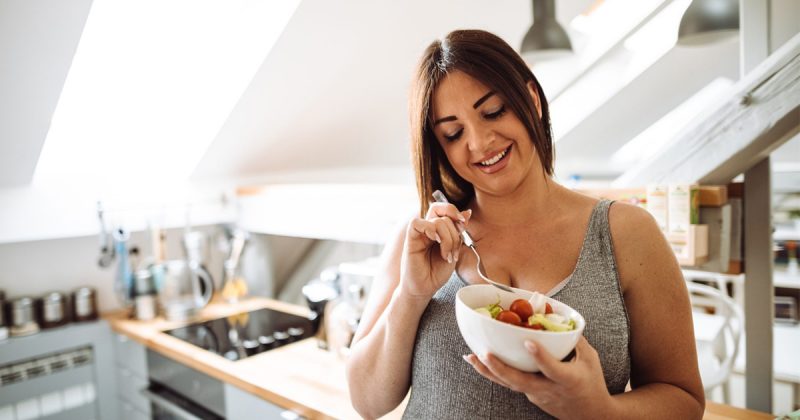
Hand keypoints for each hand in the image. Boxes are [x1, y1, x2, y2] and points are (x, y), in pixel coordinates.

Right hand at [400, 203, 471, 299]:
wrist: (424, 288)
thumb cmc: (436, 272)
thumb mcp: (454, 250)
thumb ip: (458, 232)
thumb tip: (467, 212)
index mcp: (438, 230)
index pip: (445, 210)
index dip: (455, 212)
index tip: (463, 225)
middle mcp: (428, 229)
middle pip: (442, 212)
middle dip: (455, 230)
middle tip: (456, 245)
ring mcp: (419, 233)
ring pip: (436, 220)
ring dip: (448, 239)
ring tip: (447, 256)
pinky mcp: (410, 239)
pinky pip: (416, 223)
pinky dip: (430, 229)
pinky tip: (435, 242)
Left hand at [463, 336, 614, 417]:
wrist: (591, 415)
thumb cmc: (592, 382)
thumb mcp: (590, 359)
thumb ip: (574, 339)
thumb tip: (557, 316)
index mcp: (568, 379)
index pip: (552, 368)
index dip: (540, 356)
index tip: (528, 342)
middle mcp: (549, 389)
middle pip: (521, 381)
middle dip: (501, 368)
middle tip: (485, 354)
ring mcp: (537, 396)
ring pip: (510, 384)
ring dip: (488, 371)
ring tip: (470, 357)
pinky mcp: (530, 396)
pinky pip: (510, 384)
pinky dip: (494, 373)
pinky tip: (478, 362)